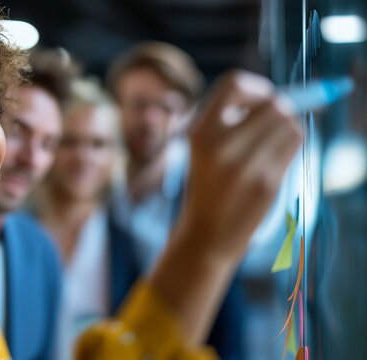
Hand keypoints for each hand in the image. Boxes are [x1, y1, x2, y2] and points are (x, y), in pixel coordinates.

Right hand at [176, 70, 302, 260]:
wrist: (206, 233)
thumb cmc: (208, 185)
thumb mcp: (203, 148)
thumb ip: (229, 120)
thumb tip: (275, 98)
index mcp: (200, 132)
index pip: (234, 84)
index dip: (255, 88)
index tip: (257, 101)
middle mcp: (221, 145)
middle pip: (272, 103)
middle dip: (278, 109)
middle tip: (269, 125)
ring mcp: (245, 165)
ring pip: (289, 123)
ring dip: (288, 126)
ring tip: (272, 143)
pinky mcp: (266, 182)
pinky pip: (294, 145)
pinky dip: (291, 144)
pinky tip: (276, 157)